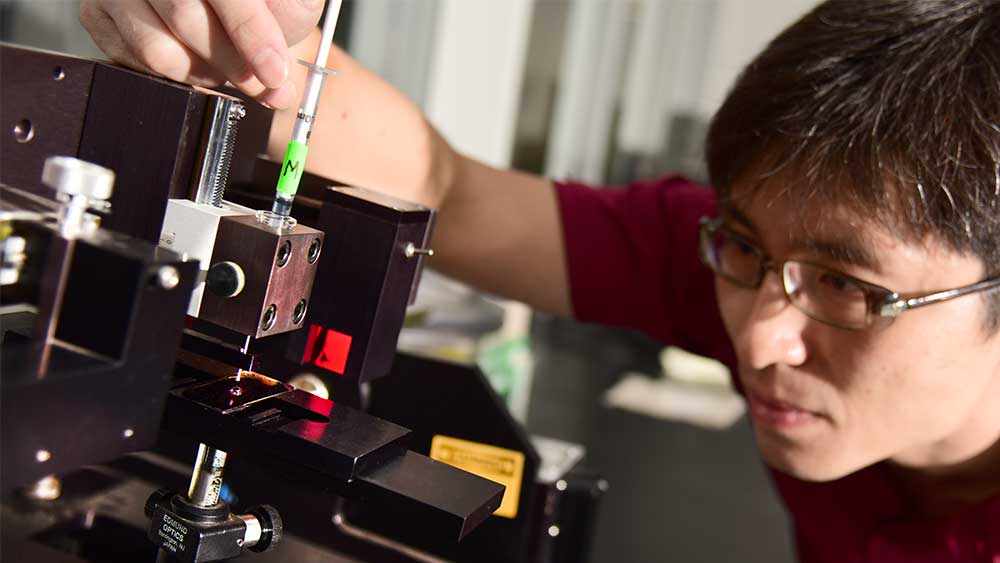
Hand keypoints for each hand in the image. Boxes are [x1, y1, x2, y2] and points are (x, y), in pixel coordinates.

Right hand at [80, 0, 322, 108]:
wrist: (238, 5)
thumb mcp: (290, 0)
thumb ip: (286, 13)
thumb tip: (276, 68)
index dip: (250, 33)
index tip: (274, 71)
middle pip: (184, 17)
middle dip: (231, 63)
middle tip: (259, 82)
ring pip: (157, 48)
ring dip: (202, 72)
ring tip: (225, 66)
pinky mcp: (96, 11)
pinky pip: (133, 61)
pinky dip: (175, 75)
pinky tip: (195, 61)